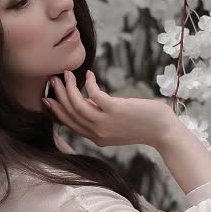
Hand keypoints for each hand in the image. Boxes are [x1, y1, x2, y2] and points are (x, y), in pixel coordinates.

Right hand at [42, 69, 173, 150]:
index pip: (69, 124)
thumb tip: (86, 99)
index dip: (56, 110)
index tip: (47, 98)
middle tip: (53, 79)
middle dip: (58, 95)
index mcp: (96, 137)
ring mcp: (106, 123)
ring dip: (68, 88)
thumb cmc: (143, 124)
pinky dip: (88, 83)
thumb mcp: (116, 124)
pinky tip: (89, 74)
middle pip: (70, 113)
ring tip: (65, 73)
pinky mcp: (115, 110)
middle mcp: (98, 133)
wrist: (163, 131)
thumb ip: (100, 115)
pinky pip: (94, 95)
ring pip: (77, 105)